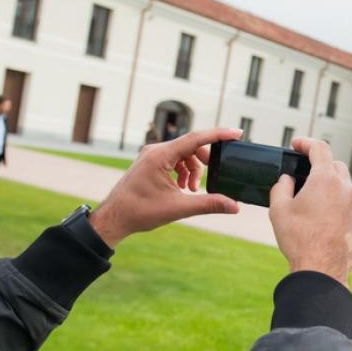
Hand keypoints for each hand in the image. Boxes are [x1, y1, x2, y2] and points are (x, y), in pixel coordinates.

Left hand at [88, 128, 242, 246]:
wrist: (114, 217)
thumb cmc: (140, 211)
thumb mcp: (178, 208)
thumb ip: (209, 204)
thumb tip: (234, 206)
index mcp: (160, 156)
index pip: (196, 138)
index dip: (219, 135)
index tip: (237, 133)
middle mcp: (155, 150)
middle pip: (191, 146)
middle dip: (204, 162)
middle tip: (207, 180)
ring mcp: (151, 155)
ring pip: (183, 153)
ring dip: (193, 169)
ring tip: (191, 189)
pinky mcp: (150, 162)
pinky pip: (174, 159)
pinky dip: (183, 171)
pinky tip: (182, 188)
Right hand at [268, 137, 351, 287]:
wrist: (321, 269)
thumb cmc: (299, 239)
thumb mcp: (279, 209)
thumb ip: (281, 187)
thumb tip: (286, 180)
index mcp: (325, 179)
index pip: (319, 148)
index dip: (306, 143)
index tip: (296, 145)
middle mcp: (344, 189)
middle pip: (335, 165)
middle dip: (319, 163)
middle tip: (302, 170)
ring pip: (342, 186)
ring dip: (327, 185)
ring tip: (308, 196)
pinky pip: (345, 205)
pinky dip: (333, 203)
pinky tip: (318, 216)